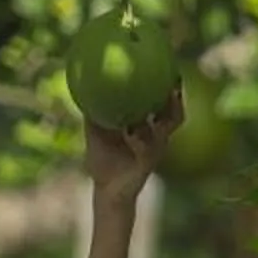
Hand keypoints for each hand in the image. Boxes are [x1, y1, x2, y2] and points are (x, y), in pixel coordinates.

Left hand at [82, 87, 184, 205]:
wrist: (106, 190)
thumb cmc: (102, 161)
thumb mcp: (96, 132)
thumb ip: (93, 113)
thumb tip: (82, 88)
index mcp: (147, 128)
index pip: (162, 104)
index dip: (167, 87)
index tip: (167, 67)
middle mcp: (156, 137)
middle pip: (174, 114)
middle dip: (175, 97)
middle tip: (173, 80)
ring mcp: (155, 149)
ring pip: (166, 128)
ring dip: (165, 113)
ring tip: (162, 101)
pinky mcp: (148, 163)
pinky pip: (147, 148)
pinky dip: (140, 138)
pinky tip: (130, 130)